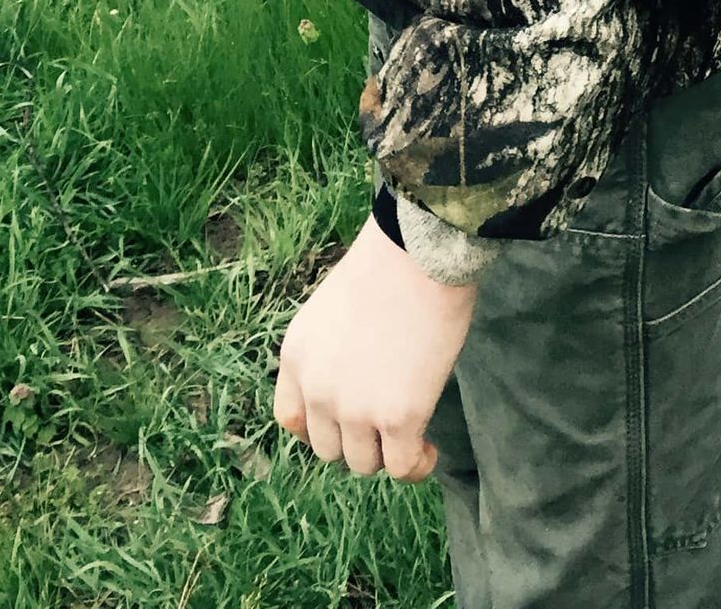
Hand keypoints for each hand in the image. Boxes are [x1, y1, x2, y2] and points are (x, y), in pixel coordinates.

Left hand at [273, 211, 477, 479]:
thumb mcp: (331, 311)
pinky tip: (429, 449)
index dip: (319, 428)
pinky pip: (402, 467)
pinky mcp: (397, 419)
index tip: (345, 422)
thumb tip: (354, 383)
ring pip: (364, 463)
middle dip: (357, 438)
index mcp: (295, 358)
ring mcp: (355, 409)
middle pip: (329, 449)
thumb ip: (330, 353)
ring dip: (386, 452)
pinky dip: (416, 465)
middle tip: (386, 418)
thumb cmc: (386, 267)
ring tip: (411, 434)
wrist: (419, 254)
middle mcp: (317, 390)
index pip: (291, 420)